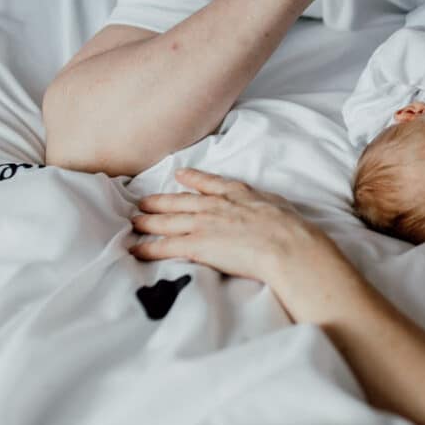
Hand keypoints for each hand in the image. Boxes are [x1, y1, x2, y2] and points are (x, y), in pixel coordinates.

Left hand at [130, 169, 343, 301]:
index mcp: (237, 194)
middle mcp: (215, 206)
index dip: (192, 179)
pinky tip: (136, 250)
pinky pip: (165, 247)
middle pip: (179, 201)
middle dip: (159, 202)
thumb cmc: (291, 228)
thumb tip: (267, 204)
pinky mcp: (197, 245)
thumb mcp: (278, 204)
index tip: (180, 175)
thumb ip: (265, 202)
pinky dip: (148, 248)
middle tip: (142, 202)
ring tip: (134, 222)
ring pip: (167, 221)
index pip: (209, 184)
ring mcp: (204, 224)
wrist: (287, 245)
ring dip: (148, 222)